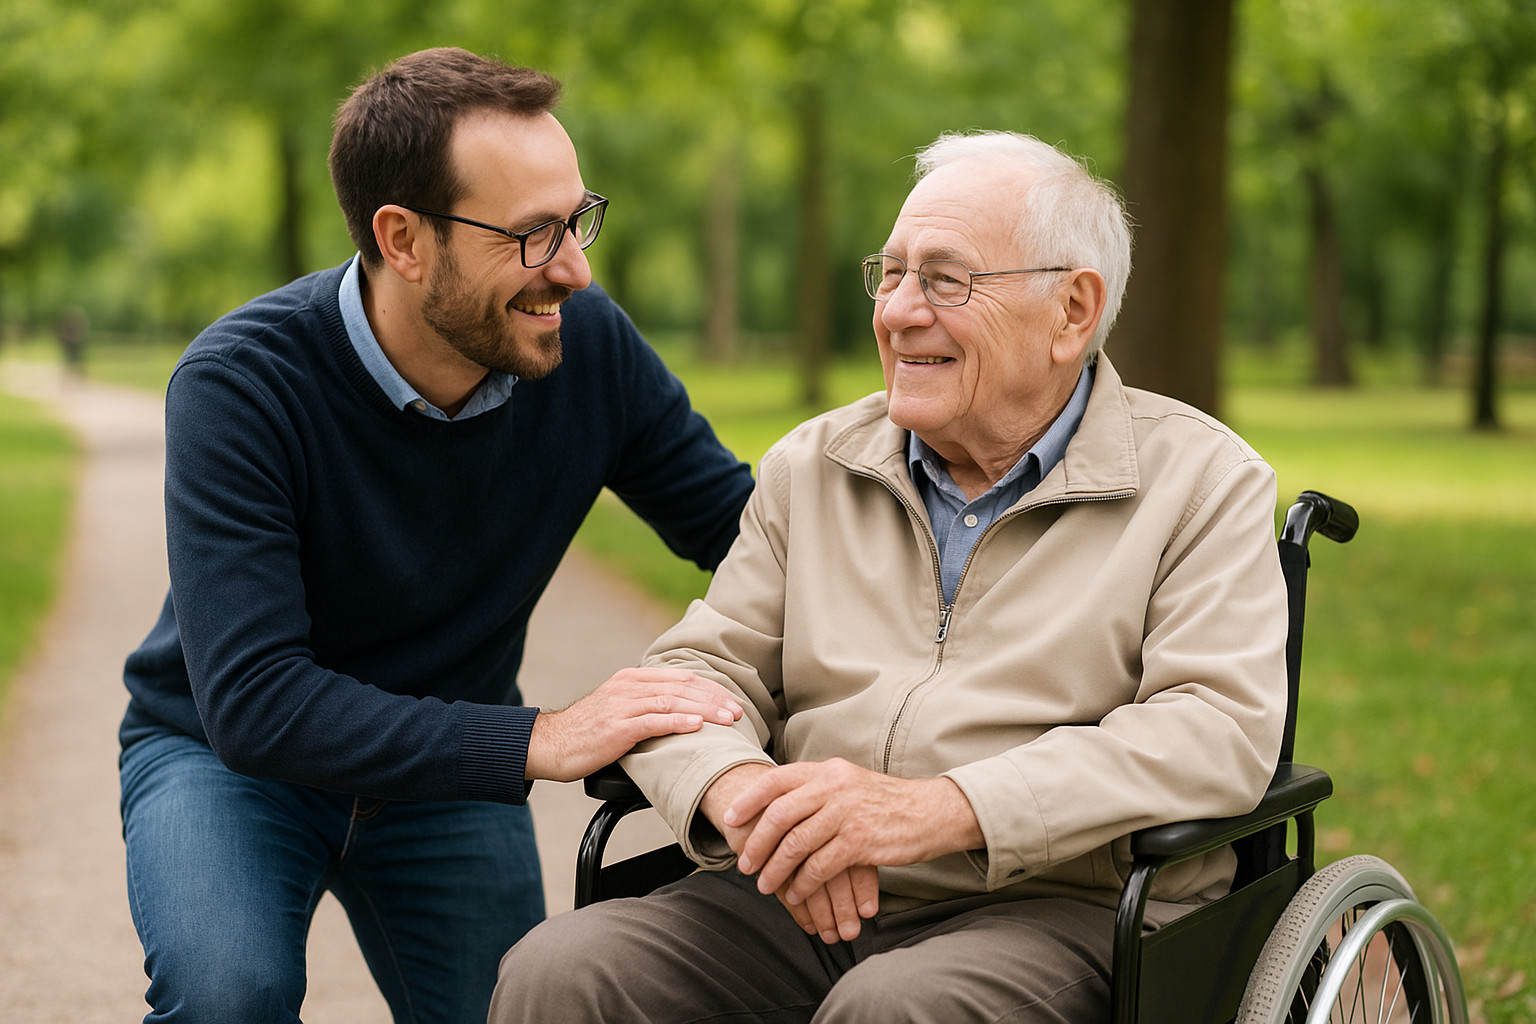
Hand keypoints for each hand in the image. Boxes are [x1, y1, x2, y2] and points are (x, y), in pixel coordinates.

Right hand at [524, 668, 743, 781]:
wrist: (550, 744)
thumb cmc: (586, 732)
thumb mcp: (618, 708)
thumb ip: (645, 705)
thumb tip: (679, 713)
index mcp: (632, 679)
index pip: (681, 678)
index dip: (710, 689)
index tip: (732, 701)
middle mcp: (629, 687)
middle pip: (682, 687)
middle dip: (714, 699)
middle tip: (738, 712)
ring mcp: (622, 705)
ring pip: (672, 701)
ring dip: (705, 710)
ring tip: (727, 720)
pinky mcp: (617, 727)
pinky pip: (653, 720)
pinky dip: (678, 721)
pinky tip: (697, 726)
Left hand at [702, 765, 879, 942]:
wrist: (930, 812)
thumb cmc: (886, 803)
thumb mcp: (849, 783)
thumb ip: (817, 789)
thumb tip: (777, 804)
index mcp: (828, 770)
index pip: (776, 780)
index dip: (749, 801)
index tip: (730, 820)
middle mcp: (834, 786)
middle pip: (779, 814)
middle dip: (756, 843)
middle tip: (745, 863)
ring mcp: (847, 813)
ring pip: (795, 844)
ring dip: (775, 869)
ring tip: (765, 885)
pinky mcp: (860, 841)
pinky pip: (819, 867)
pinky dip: (802, 884)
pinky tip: (796, 895)